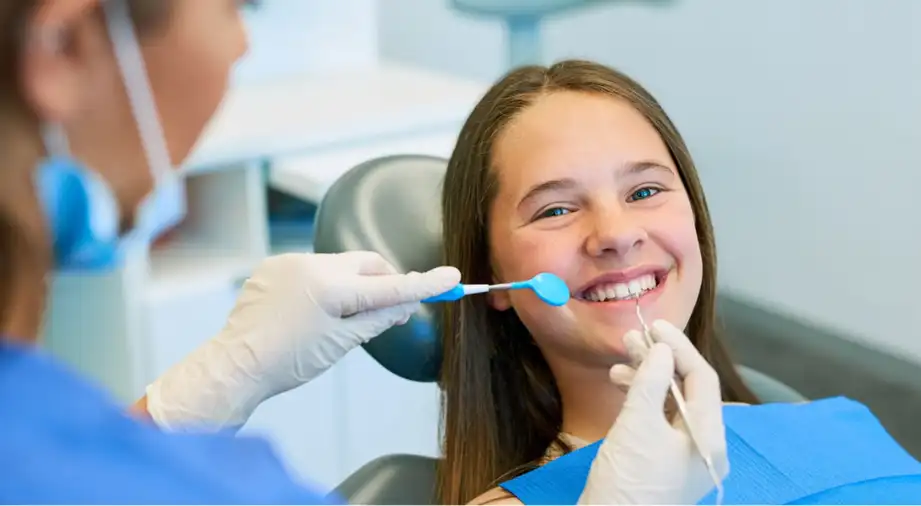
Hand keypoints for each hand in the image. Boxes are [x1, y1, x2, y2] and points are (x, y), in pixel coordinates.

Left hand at [145, 251, 459, 430]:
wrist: (236, 365)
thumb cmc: (287, 362)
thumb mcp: (340, 344)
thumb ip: (378, 318)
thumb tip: (405, 303)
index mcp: (330, 287)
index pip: (389, 285)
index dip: (423, 283)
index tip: (450, 276)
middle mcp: (310, 266)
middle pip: (367, 264)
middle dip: (383, 282)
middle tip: (392, 310)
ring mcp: (289, 262)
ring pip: (340, 265)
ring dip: (351, 284)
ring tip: (340, 318)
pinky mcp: (273, 266)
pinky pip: (312, 268)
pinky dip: (323, 284)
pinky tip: (311, 312)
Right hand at [577, 320, 728, 504]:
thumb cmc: (628, 482)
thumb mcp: (637, 425)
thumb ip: (651, 382)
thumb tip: (662, 349)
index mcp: (709, 438)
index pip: (702, 379)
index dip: (678, 347)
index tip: (653, 325)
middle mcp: (704, 446)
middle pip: (688, 390)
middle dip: (660, 361)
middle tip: (631, 339)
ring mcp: (683, 457)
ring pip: (671, 404)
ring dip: (647, 378)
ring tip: (619, 362)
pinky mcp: (663, 464)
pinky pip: (659, 422)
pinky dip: (641, 401)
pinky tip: (620, 387)